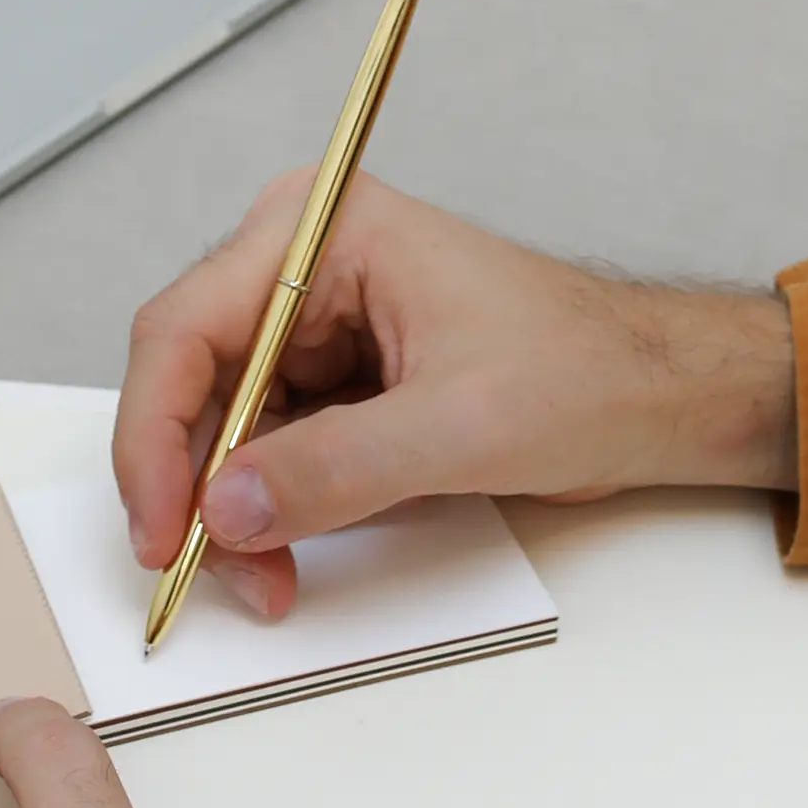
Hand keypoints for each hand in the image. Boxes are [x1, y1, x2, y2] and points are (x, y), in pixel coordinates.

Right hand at [114, 177, 798, 619]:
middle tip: (204, 572)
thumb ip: (337, 469)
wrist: (654, 398)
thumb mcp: (460, 428)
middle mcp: (301, 262)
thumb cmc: (585, 373)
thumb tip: (227, 508)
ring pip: (218, 425)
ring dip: (229, 511)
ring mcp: (313, 321)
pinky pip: (263, 446)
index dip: (153, 436)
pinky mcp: (334, 376)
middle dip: (193, 485)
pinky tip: (285, 555)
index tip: (163, 528)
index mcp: (323, 229)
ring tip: (266, 578)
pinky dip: (264, 509)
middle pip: (188, 379)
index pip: (185, 328)